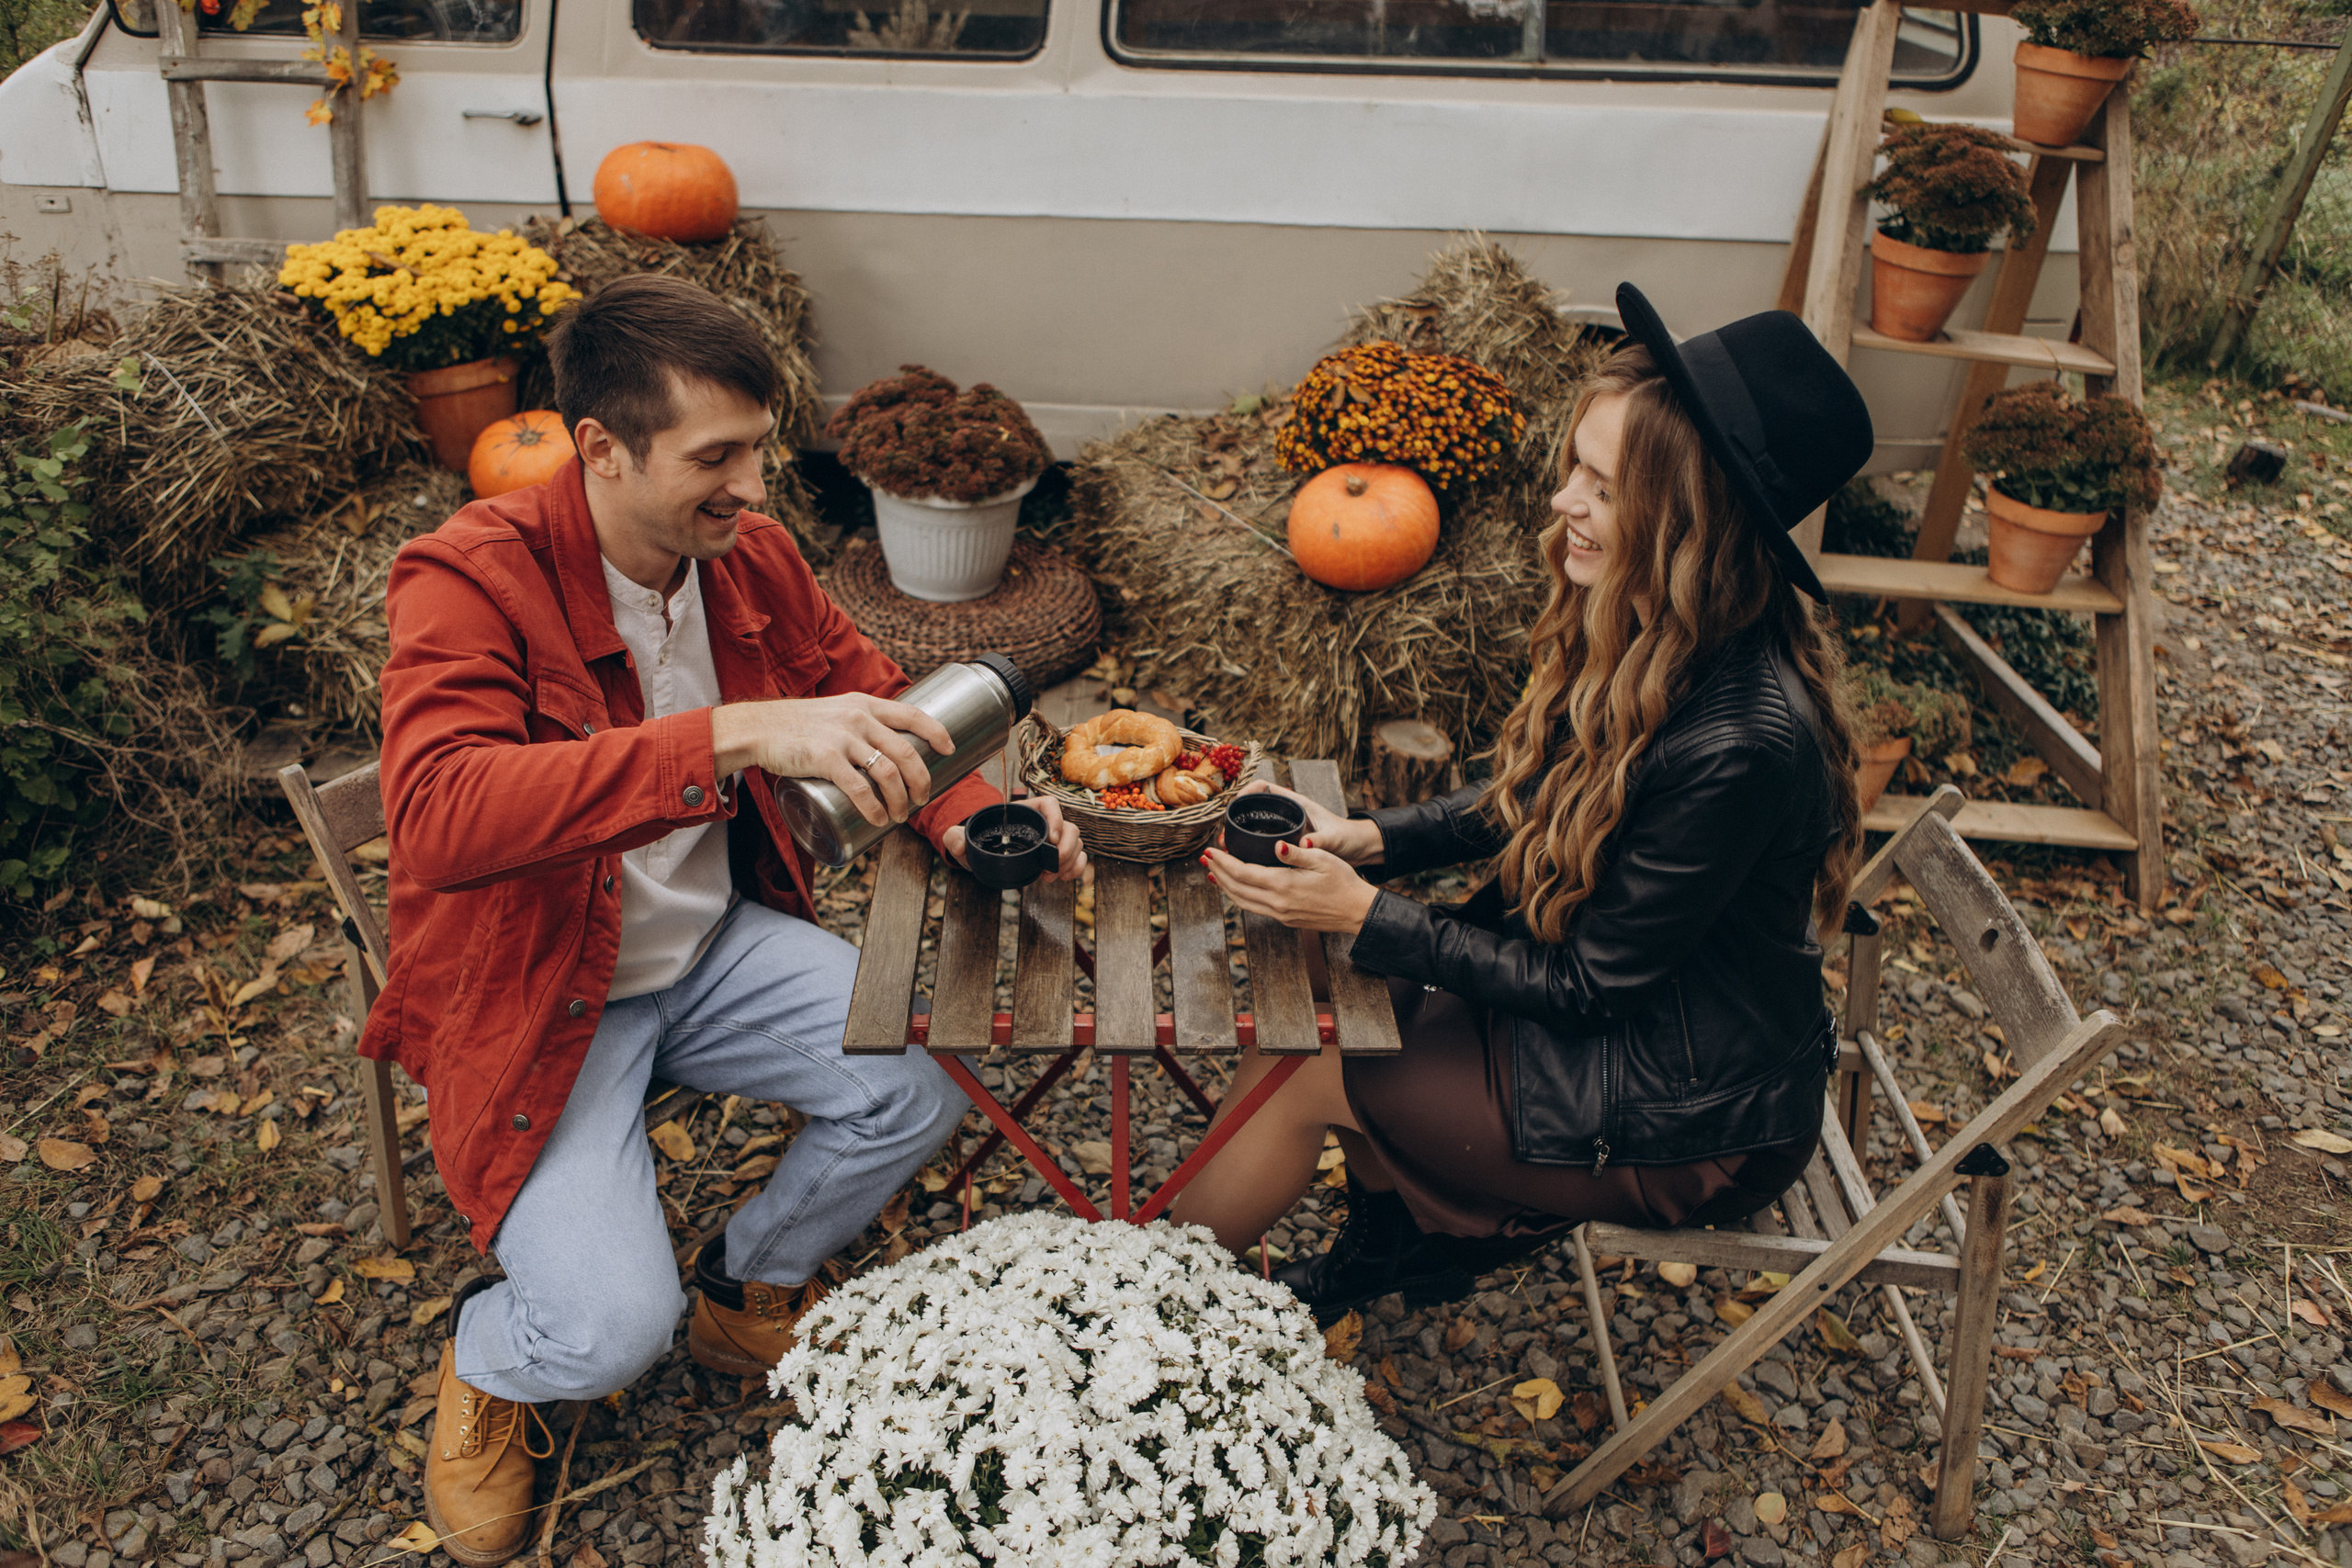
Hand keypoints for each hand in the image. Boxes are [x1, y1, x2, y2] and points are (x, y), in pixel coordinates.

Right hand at [710, 694, 954, 827]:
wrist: (759, 727)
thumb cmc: (797, 725)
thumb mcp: (836, 713)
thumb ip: (860, 724)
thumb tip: (885, 750)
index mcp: (864, 705)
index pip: (913, 714)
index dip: (936, 732)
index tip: (949, 749)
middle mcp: (858, 718)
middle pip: (906, 751)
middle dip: (922, 780)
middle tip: (922, 798)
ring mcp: (842, 738)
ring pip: (888, 773)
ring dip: (900, 800)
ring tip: (900, 815)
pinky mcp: (824, 759)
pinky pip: (859, 788)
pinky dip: (874, 807)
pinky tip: (879, 818)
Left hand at [943, 794, 1088, 882]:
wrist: (983, 854)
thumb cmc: (976, 841)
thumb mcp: (962, 837)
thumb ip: (955, 837)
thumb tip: (959, 843)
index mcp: (1025, 811)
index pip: (1050, 804)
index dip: (1056, 817)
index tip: (1051, 839)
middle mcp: (1042, 823)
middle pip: (1068, 826)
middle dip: (1066, 848)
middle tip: (1052, 866)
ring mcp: (1051, 839)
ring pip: (1075, 842)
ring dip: (1070, 860)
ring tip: (1052, 876)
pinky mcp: (1054, 855)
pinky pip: (1076, 857)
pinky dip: (1076, 867)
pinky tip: (1063, 877)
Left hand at [1202, 836, 1378, 934]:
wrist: (1357, 911)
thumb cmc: (1344, 882)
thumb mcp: (1323, 859)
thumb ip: (1297, 853)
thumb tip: (1278, 845)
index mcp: (1283, 885)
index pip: (1242, 873)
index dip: (1223, 862)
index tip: (1211, 851)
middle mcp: (1277, 903)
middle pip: (1236, 888)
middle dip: (1218, 872)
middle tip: (1205, 858)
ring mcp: (1280, 914)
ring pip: (1242, 901)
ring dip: (1225, 886)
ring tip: (1214, 873)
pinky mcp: (1285, 919)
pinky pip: (1253, 908)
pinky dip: (1239, 896)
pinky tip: (1236, 888)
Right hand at [1229, 781, 1382, 865]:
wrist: (1359, 851)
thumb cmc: (1349, 838)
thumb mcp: (1334, 839)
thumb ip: (1319, 841)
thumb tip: (1304, 844)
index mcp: (1297, 805)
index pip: (1265, 788)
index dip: (1247, 791)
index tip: (1235, 804)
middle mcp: (1288, 815)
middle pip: (1254, 810)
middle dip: (1236, 821)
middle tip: (1225, 839)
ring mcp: (1286, 829)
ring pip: (1255, 828)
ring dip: (1240, 838)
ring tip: (1228, 852)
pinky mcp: (1287, 844)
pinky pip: (1262, 844)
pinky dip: (1250, 851)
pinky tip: (1242, 864)